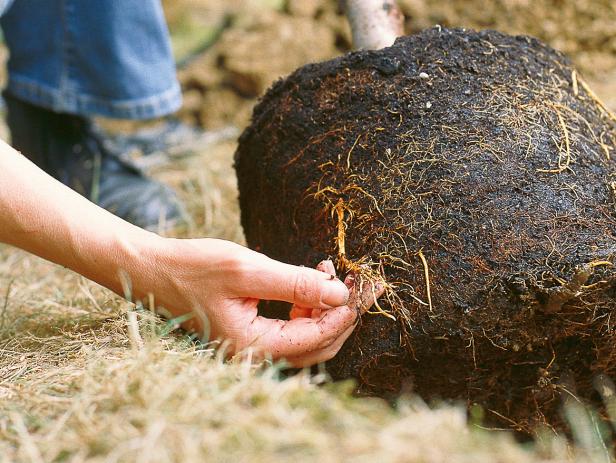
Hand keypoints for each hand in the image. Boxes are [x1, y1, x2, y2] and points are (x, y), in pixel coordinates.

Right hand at [138, 238, 383, 366]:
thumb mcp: (248, 269)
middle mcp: (253, 355)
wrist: (154, 270)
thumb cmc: (194, 267)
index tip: (361, 286)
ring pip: (304, 340)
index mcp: (252, 346)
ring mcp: (250, 347)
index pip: (314, 338)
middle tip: (354, 283)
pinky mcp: (248, 334)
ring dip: (322, 311)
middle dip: (339, 316)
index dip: (343, 313)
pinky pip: (288, 330)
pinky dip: (304, 310)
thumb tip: (340, 294)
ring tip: (326, 274)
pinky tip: (307, 283)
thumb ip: (296, 283)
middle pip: (315, 347)